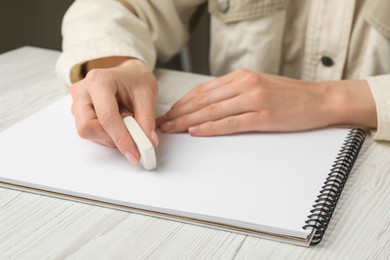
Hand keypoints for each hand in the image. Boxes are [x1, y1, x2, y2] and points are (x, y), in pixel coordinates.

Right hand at [70, 58, 157, 163]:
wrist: (127, 75)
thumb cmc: (135, 80)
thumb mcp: (148, 95)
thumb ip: (147, 119)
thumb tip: (148, 141)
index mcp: (99, 81)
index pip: (106, 116)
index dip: (121, 138)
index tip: (134, 153)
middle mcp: (82, 91)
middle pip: (87, 127)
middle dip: (110, 137)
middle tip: (131, 134)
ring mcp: (77, 103)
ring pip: (88, 133)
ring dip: (111, 136)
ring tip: (126, 122)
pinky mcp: (79, 114)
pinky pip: (91, 133)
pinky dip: (108, 135)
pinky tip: (119, 124)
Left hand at [157, 68, 376, 135]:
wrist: (320, 99)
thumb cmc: (290, 95)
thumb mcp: (258, 85)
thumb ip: (234, 92)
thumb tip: (209, 104)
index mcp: (242, 77)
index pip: (203, 90)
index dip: (183, 102)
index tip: (169, 112)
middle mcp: (245, 85)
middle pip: (203, 100)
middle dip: (179, 112)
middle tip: (163, 123)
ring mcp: (254, 100)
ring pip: (213, 111)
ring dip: (188, 121)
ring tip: (172, 128)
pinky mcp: (263, 116)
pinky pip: (231, 123)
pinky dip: (211, 128)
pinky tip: (196, 132)